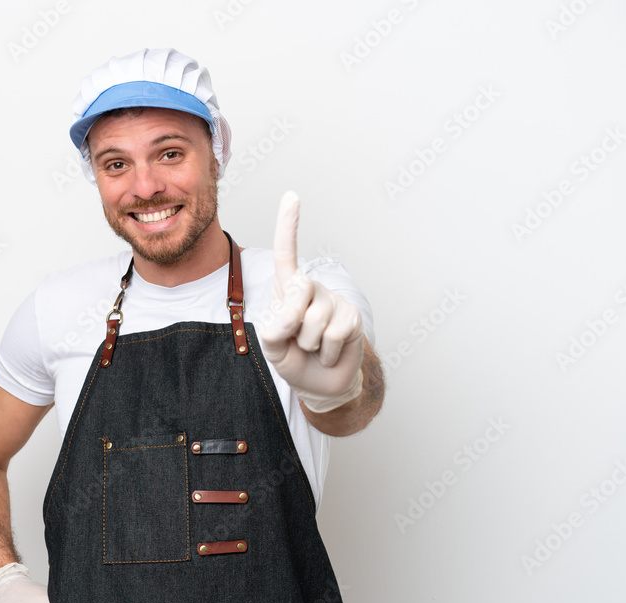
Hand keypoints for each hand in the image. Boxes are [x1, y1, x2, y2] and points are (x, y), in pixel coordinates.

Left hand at [259, 191, 364, 413]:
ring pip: (313, 322)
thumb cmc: (294, 359)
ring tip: (313, 348)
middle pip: (296, 293)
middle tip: (295, 341)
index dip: (288, 226)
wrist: (322, 384)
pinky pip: (333, 334)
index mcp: (288, 291)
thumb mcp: (273, 347)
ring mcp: (334, 300)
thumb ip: (273, 331)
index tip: (292, 195)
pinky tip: (329, 352)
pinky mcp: (352, 316)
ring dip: (309, 345)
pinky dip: (327, 351)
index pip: (286, 255)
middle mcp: (311, 289)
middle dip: (290, 325)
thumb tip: (291, 318)